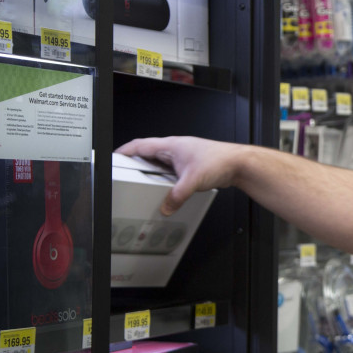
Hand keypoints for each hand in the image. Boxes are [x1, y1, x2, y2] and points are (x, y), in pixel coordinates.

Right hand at [116, 136, 244, 215]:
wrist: (239, 163)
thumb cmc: (220, 161)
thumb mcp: (192, 181)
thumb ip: (176, 196)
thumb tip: (166, 207)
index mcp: (171, 145)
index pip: (140, 145)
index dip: (124, 152)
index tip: (113, 157)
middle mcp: (176, 148)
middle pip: (148, 153)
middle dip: (135, 162)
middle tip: (124, 172)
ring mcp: (184, 156)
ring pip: (161, 162)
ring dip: (151, 170)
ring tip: (142, 181)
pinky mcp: (191, 165)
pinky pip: (171, 170)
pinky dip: (164, 177)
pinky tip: (165, 187)